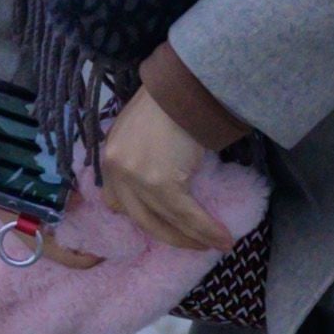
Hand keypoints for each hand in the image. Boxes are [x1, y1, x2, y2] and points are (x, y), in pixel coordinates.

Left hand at [94, 90, 241, 257]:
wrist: (182, 89)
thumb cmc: (166, 103)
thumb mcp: (137, 130)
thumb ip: (137, 156)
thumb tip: (157, 177)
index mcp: (110, 160)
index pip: (118, 202)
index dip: (141, 216)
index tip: (163, 224)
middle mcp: (118, 173)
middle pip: (143, 219)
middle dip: (171, 236)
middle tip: (194, 243)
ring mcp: (138, 180)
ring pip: (168, 221)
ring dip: (194, 237)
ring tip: (217, 244)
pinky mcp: (163, 184)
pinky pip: (187, 215)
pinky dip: (207, 229)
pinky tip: (223, 238)